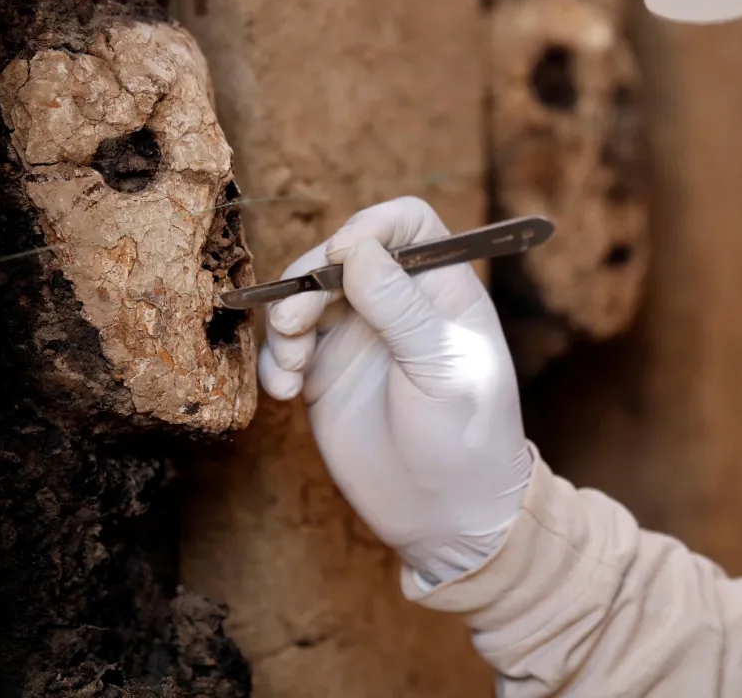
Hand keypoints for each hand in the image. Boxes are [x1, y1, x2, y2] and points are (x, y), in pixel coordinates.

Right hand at [258, 197, 532, 585]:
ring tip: (292, 367)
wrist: (446, 516)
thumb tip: (359, 249)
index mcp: (443, 291)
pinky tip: (283, 392)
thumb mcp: (443, 370)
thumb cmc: (467, 440)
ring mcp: (359, 337)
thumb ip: (402, 309)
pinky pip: (286, 344)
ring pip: (306, 295)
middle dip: (310, 278)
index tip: (342, 255)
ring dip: (285, 319)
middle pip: (342, 253)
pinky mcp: (325, 374)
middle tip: (297, 322)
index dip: (373, 225)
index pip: (408, 224)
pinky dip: (274, 359)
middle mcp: (398, 305)